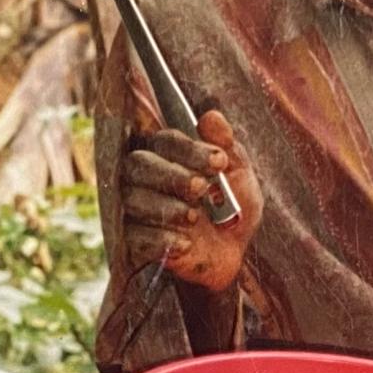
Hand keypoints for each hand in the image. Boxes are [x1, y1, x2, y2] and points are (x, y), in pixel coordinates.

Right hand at [118, 109, 262, 291]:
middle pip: (138, 164)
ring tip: (195, 218)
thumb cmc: (232, 210)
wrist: (232, 255)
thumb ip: (227, 146)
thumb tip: (211, 116)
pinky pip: (134, 236)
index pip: (165, 140)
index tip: (219, 162)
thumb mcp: (240, 177)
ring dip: (166, 207)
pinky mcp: (133, 242)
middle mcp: (145, 177)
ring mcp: (135, 209)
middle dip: (172, 175)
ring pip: (133, 198)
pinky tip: (185, 243)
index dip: (189, 150)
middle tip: (202, 189)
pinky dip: (161, 239)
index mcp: (169, 155)